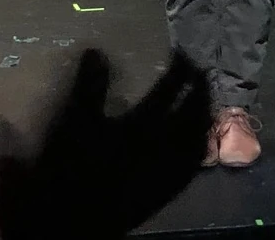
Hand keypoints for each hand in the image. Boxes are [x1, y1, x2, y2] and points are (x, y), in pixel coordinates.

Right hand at [0, 48, 211, 239]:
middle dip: (200, 88)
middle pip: (193, 111)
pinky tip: (196, 141)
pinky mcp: (167, 192)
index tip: (182, 51)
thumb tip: (96, 50)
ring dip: (203, 115)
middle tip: (198, 72)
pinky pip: (192, 165)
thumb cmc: (70, 169)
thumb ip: (88, 87)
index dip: (180, 67)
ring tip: (202, 100)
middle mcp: (163, 146)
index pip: (171, 88)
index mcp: (142, 125)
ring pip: (198, 138)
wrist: (74, 222)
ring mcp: (168, 171)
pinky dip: (198, 146)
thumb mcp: (74, 122)